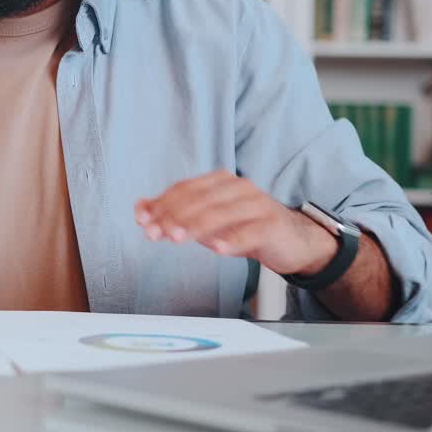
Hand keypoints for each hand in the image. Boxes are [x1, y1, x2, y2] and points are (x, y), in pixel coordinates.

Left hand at [134, 171, 336, 276]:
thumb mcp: (207, 221)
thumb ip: (176, 214)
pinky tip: (219, 249)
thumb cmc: (244, 227)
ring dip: (196, 226)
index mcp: (220, 182)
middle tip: (154, 232)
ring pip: (222, 213)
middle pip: (200, 199)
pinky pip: (251, 231)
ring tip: (176, 238)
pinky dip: (234, 240)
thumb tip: (140, 210)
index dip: (162, 204)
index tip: (143, 222)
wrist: (290, 240)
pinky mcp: (273, 224)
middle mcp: (238, 187)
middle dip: (173, 216)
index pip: (185, 189)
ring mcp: (258, 204)